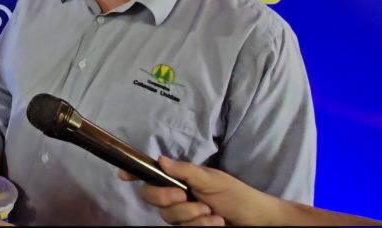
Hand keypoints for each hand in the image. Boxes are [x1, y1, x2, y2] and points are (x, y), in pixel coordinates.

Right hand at [119, 156, 278, 225]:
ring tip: (212, 212)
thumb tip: (160, 159)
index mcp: (180, 181)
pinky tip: (216, 222)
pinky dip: (201, 226)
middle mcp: (177, 198)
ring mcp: (183, 217)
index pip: (152, 176)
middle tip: (186, 196)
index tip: (123, 175)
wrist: (258, 221)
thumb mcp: (213, 179)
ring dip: (192, 215)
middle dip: (168, 199)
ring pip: (168, 217)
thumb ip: (185, 171)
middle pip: (152, 198)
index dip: (135, 174)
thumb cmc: (238, 196)